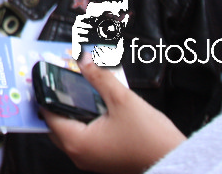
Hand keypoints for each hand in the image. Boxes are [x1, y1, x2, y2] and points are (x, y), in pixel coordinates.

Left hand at [41, 59, 184, 173]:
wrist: (177, 161)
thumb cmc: (152, 140)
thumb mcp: (122, 100)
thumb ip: (99, 78)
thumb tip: (84, 60)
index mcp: (78, 143)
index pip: (48, 115)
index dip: (45, 93)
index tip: (44, 77)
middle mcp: (80, 154)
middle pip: (56, 124)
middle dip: (58, 101)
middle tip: (60, 80)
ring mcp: (92, 159)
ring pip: (71, 130)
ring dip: (73, 111)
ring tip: (79, 88)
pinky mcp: (104, 159)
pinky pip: (85, 137)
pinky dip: (85, 121)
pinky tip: (96, 104)